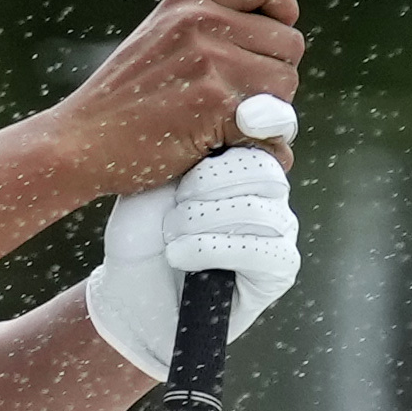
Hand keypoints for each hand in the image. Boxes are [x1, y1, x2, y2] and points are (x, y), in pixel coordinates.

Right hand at [42, 0, 303, 196]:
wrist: (80, 140)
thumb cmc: (121, 100)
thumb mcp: (158, 38)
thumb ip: (208, 30)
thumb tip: (272, 44)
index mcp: (188, 2)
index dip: (282, 11)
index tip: (270, 38)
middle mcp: (201, 23)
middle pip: (288, 44)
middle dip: (274, 76)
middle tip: (237, 99)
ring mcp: (209, 62)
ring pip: (285, 86)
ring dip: (269, 112)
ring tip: (226, 123)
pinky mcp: (216, 104)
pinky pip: (271, 126)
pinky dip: (258, 145)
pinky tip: (223, 146)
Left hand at [83, 148, 300, 378]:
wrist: (131, 291)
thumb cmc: (143, 232)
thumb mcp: (156, 179)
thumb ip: (193, 149)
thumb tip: (238, 119)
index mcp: (243, 163)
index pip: (261, 136)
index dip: (239, 137)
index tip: (214, 144)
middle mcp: (269, 194)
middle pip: (263, 171)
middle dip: (207, 185)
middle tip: (174, 205)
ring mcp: (280, 230)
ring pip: (260, 212)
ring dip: (202, 222)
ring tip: (171, 235)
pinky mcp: (280, 269)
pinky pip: (265, 251)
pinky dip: (214, 250)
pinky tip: (182, 256)